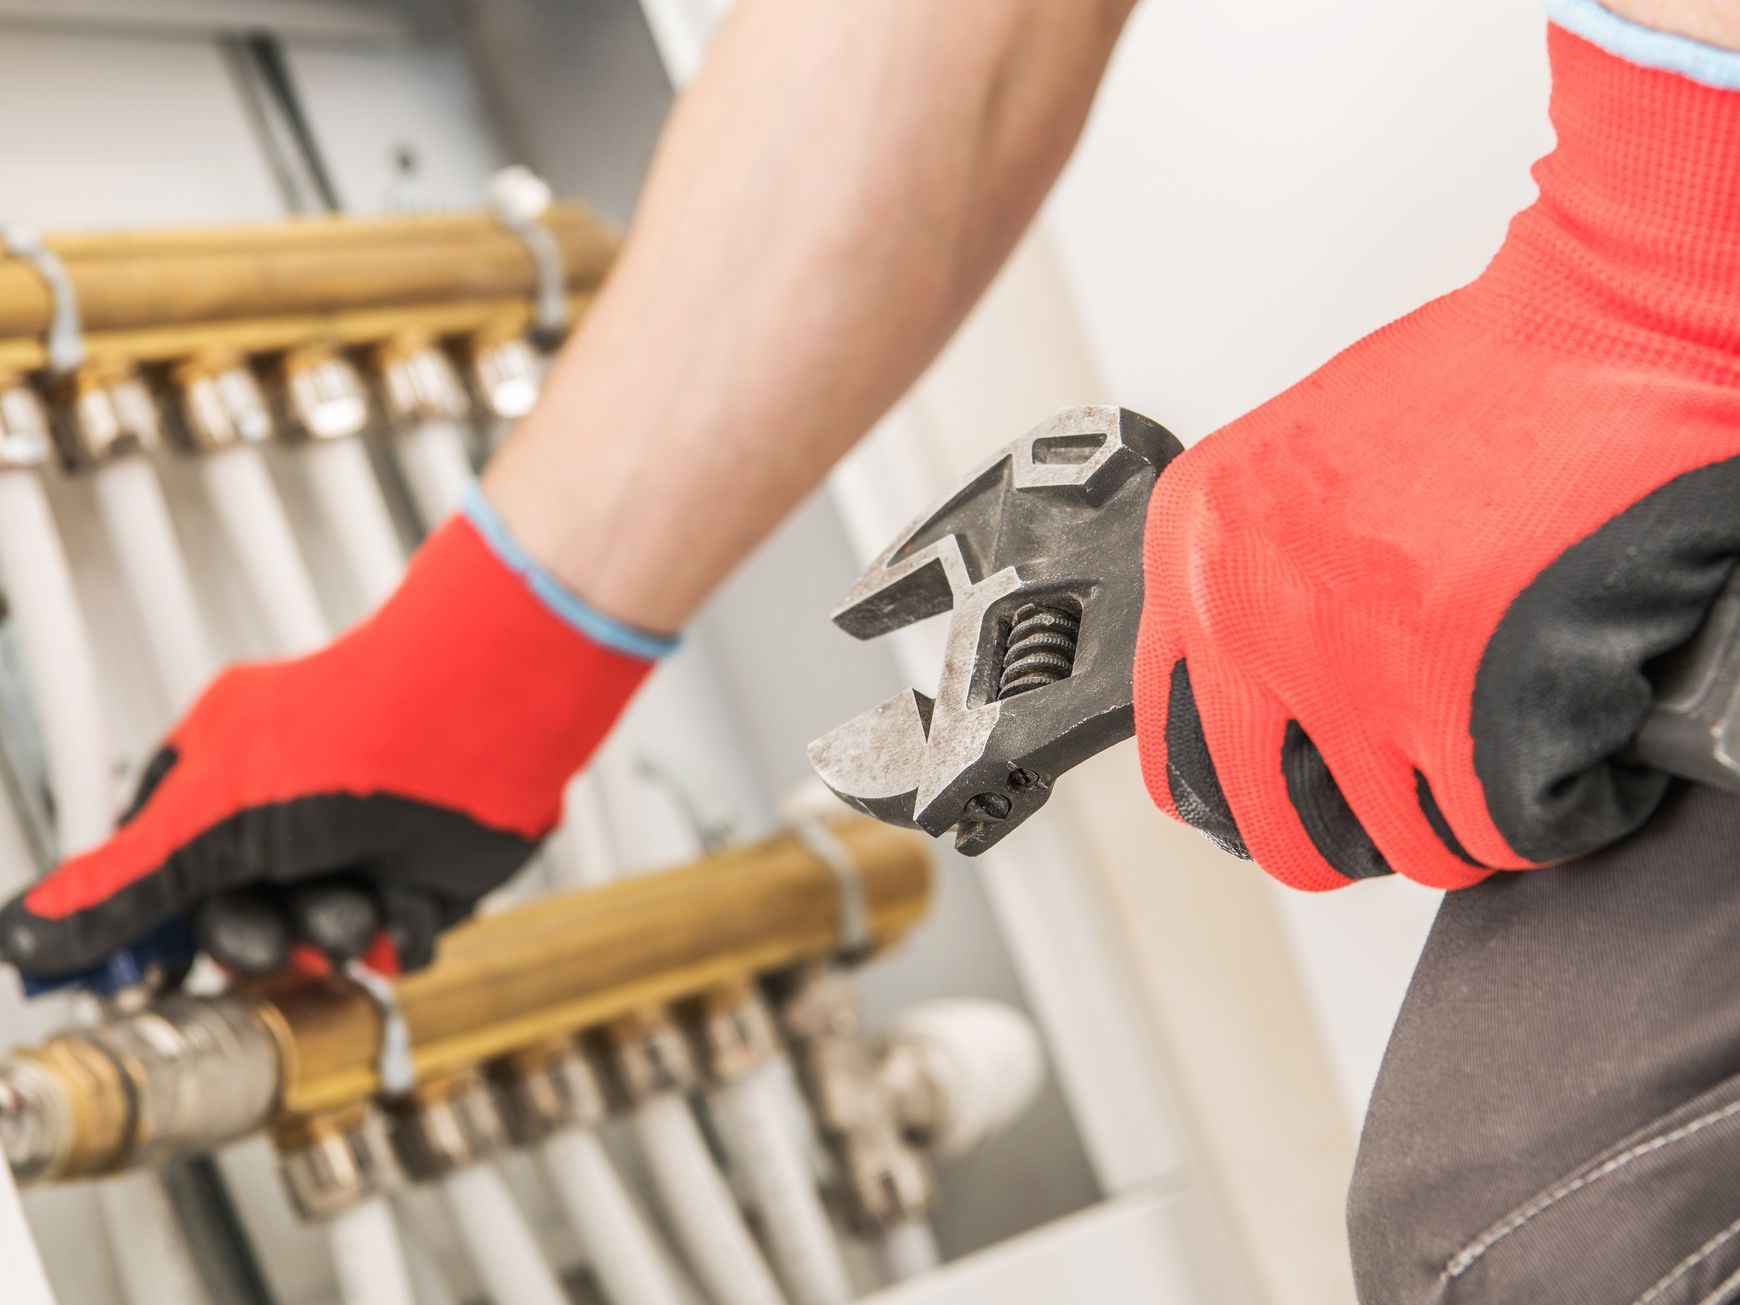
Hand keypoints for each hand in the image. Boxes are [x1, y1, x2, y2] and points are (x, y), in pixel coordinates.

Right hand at [0, 488, 667, 977]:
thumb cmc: (353, 734)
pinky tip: (409, 894)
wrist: (484, 724)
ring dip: (337, 933)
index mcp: (220, 777)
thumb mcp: (209, 823)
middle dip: (260, 936)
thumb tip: (25, 933)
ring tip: (356, 902)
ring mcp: (359, 842)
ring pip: (322, 938)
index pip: (159, 873)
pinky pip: (397, 941)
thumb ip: (121, 889)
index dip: (152, 927)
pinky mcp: (424, 872)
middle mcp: (288, 811)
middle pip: (242, 919)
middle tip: (272, 933)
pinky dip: (404, 930)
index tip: (143, 975)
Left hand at [1135, 24, 1739, 889]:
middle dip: (1355, 843)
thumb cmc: (1478, 383)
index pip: (1174, 745)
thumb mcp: (1301, 471)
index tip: (1285, 802)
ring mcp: (1344, 666)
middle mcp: (1246, 616)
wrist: (1597, 327)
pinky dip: (1559, 815)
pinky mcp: (1454, 696)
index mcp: (1198, 556)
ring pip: (1405, 842)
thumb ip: (1264, 582)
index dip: (1243, 795)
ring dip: (1468, 828)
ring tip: (1514, 770)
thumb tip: (1273, 693)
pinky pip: (1505, 831)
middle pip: (1276, 826)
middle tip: (1412, 814)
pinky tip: (1581, 764)